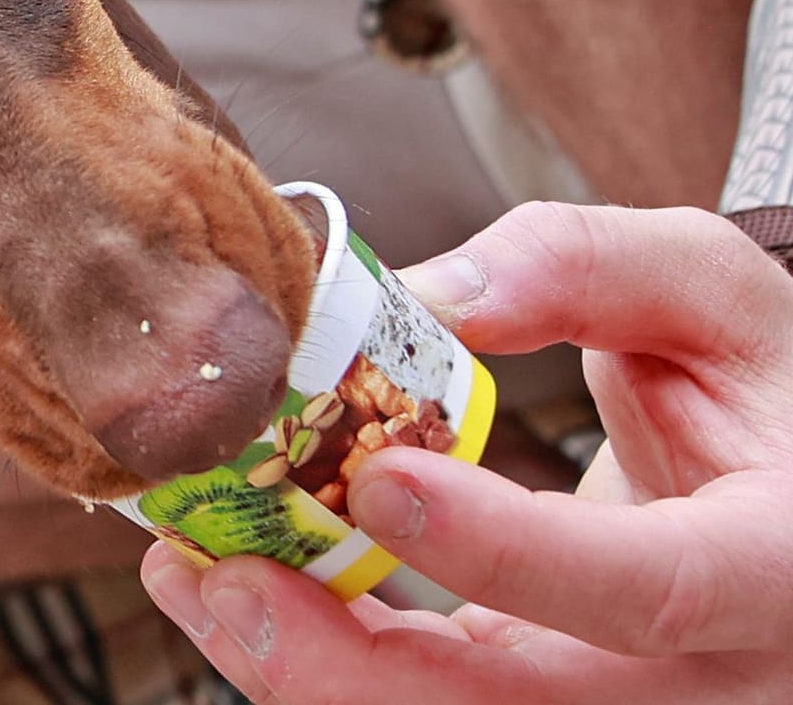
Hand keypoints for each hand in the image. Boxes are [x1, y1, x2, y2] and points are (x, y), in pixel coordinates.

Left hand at [141, 202, 792, 702]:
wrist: (772, 479)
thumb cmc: (750, 387)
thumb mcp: (711, 298)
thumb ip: (593, 266)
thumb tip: (436, 294)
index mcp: (771, 564)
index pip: (646, 590)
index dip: (507, 556)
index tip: (378, 483)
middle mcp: (708, 672)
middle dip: (349, 666)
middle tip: (223, 575)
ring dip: (303, 671)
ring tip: (193, 578)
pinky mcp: (539, 699)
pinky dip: (317, 662)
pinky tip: (231, 591)